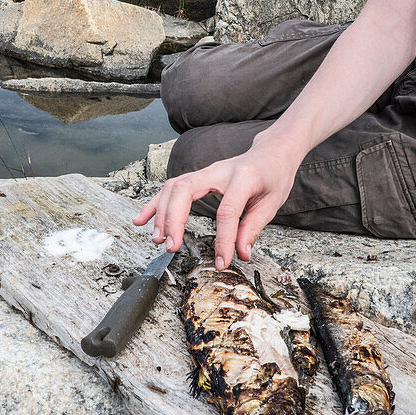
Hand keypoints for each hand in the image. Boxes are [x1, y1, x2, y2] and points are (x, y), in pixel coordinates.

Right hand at [132, 143, 297, 268]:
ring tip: (157, 239)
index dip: (223, 239)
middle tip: (171, 246)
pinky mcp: (196, 177)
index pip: (227, 210)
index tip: (222, 262)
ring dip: (161, 214)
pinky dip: (154, 204)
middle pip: (185, 191)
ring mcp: (205, 171)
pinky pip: (170, 188)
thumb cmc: (273, 176)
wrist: (270, 152)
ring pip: (173, 188)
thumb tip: (239, 253)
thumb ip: (253, 227)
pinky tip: (141, 220)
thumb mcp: (272, 202)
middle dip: (174, 219)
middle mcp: (218, 170)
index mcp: (243, 177)